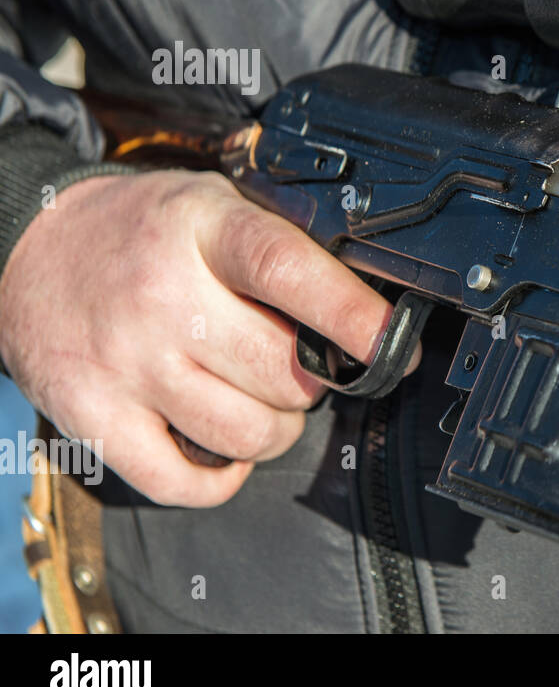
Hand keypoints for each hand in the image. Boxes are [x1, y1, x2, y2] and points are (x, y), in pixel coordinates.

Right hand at [0, 170, 416, 506]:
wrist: (29, 246)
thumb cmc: (145, 231)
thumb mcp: (217, 205)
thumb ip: (283, 247)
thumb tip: (371, 310)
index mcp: (204, 229)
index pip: (290, 272)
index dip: (354, 317)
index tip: (394, 346)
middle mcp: (163, 295)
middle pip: (282, 373)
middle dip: (313, 382)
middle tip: (300, 367)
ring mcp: (126, 361)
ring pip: (247, 432)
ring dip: (275, 430)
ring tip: (259, 400)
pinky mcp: (92, 415)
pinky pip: (182, 481)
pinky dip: (221, 478)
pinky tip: (222, 448)